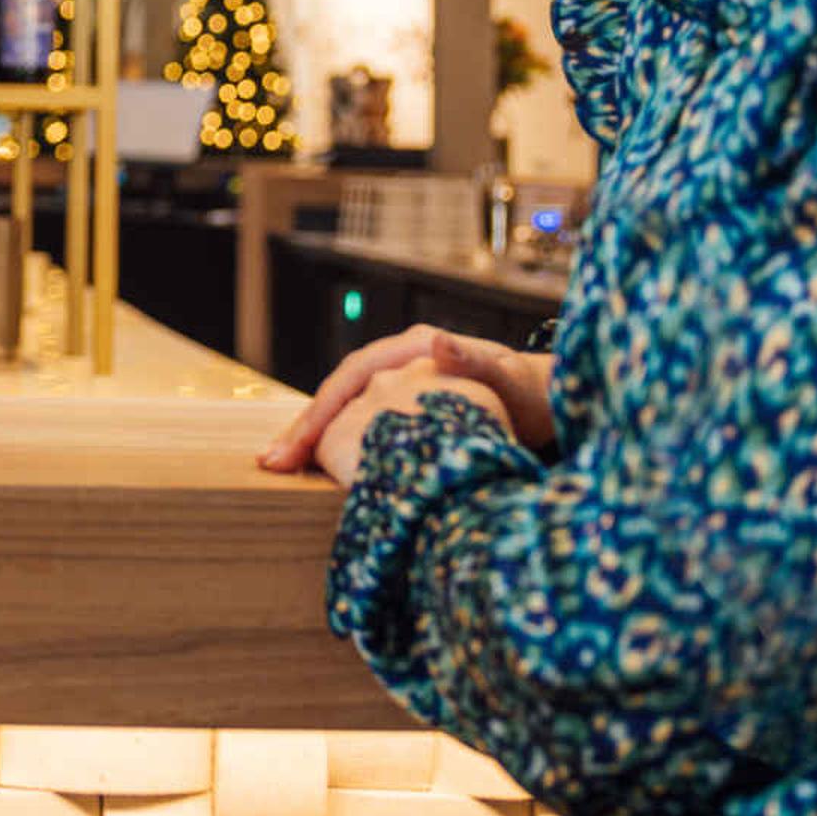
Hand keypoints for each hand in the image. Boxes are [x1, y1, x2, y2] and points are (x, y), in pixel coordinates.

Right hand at [261, 324, 554, 480]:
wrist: (545, 406)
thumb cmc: (531, 392)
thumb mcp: (508, 378)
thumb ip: (476, 362)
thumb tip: (437, 341)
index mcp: (412, 349)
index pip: (351, 377)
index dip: (320, 410)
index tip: (295, 444)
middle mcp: (397, 365)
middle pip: (339, 394)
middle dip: (303, 428)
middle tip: (270, 463)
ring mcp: (398, 389)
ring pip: (345, 412)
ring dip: (314, 440)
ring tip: (280, 471)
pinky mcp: (404, 415)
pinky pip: (362, 429)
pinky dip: (338, 449)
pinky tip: (319, 474)